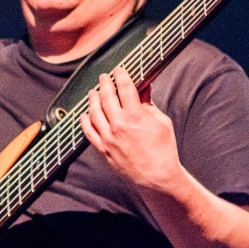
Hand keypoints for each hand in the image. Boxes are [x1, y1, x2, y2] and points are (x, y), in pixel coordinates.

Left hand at [81, 67, 182, 191]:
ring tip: (94, 92)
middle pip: (106, 97)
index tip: (119, 70)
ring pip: (94, 113)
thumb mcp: (162, 122)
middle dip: (104, 84)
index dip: (120, 76)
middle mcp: (119, 126)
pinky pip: (89, 132)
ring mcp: (109, 138)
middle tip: (104, 77)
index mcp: (136, 116)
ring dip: (93, 99)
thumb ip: (149, 104)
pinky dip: (85, 121)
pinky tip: (84, 114)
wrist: (157, 177)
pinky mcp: (104, 150)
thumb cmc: (163, 149)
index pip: (124, 88)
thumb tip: (144, 88)